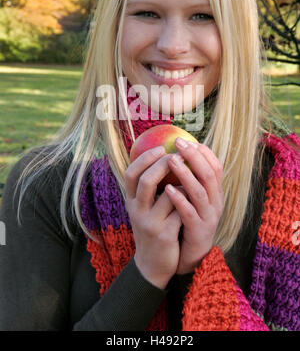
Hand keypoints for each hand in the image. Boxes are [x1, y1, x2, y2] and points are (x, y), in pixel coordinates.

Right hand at [124, 146, 181, 288]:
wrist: (153, 264)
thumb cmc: (153, 228)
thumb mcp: (145, 208)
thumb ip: (150, 187)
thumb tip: (167, 156)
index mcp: (131, 201)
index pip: (130, 174)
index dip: (144, 159)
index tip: (161, 147)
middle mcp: (136, 211)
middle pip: (146, 181)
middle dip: (164, 165)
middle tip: (179, 156)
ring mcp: (150, 224)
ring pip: (169, 196)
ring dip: (183, 184)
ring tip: (191, 180)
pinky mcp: (164, 235)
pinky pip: (181, 212)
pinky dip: (189, 203)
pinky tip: (195, 202)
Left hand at [165, 138, 223, 274]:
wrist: (190, 257)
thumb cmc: (188, 222)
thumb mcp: (193, 199)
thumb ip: (190, 180)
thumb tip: (177, 153)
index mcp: (215, 193)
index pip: (216, 167)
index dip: (204, 152)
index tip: (188, 140)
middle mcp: (215, 203)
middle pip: (209, 175)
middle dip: (194, 156)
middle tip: (178, 143)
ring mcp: (208, 217)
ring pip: (200, 191)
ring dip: (185, 174)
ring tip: (171, 160)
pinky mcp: (198, 231)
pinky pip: (189, 212)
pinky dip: (179, 199)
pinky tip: (168, 189)